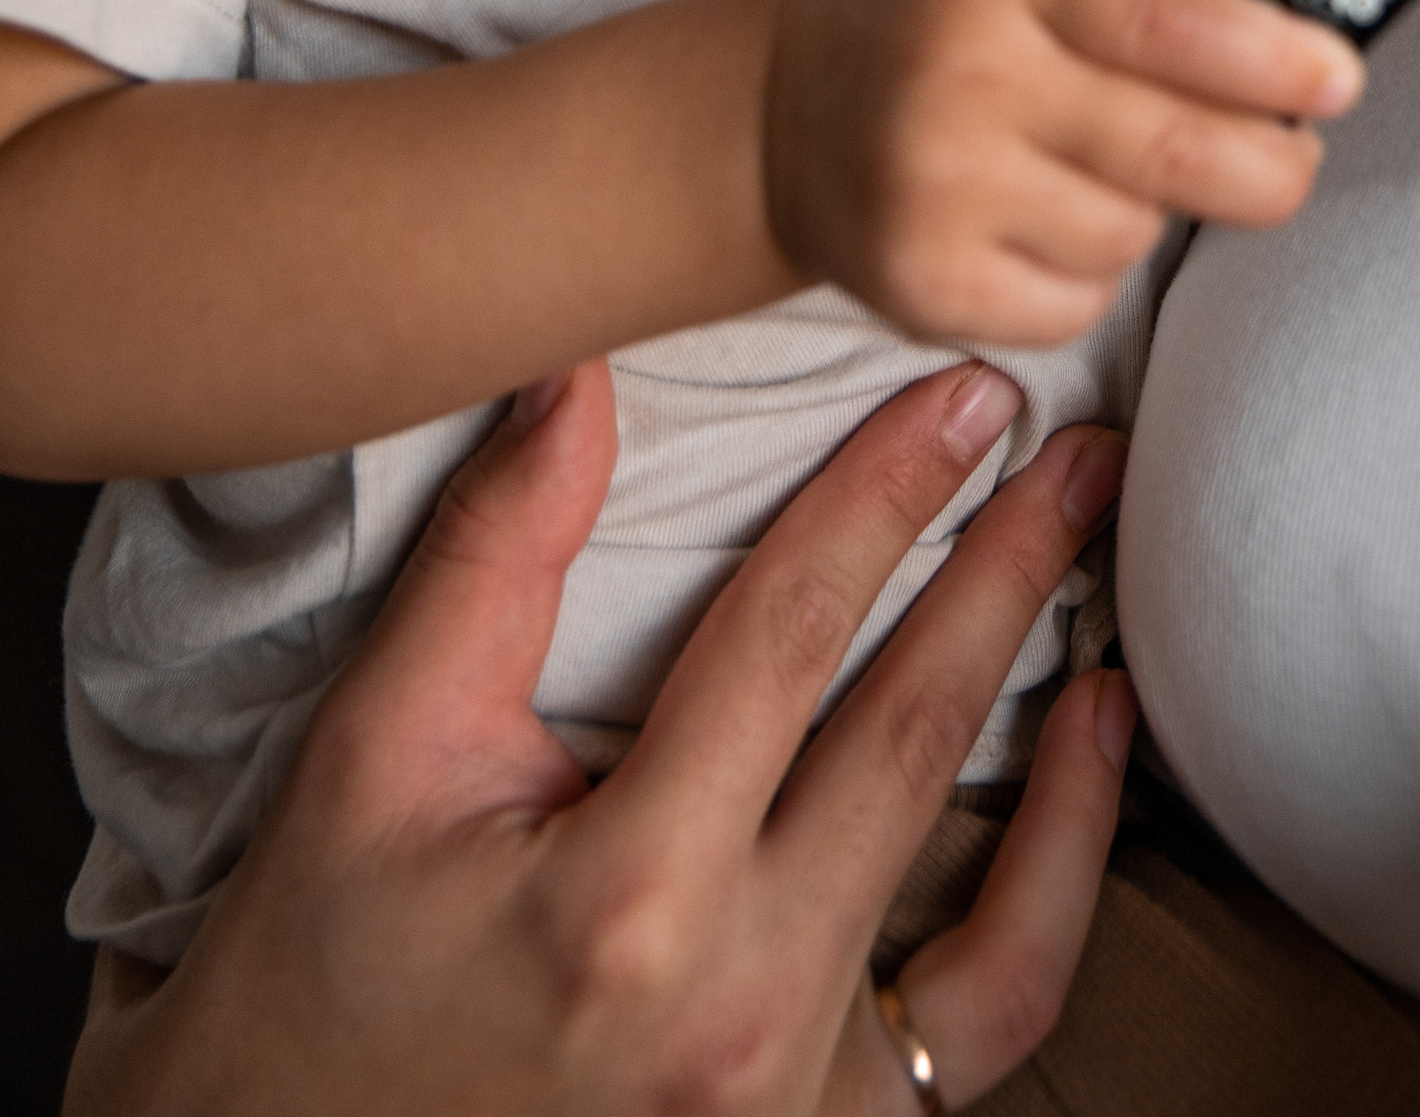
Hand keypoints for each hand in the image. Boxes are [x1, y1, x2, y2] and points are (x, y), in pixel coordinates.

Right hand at [66, 353, 1136, 1116]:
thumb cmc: (322, 968)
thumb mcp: (376, 753)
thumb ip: (492, 559)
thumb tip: (581, 376)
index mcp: (626, 902)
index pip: (791, 640)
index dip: (884, 494)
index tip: (964, 392)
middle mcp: (736, 1012)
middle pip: (909, 736)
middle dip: (1006, 565)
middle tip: (1076, 444)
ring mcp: (798, 1102)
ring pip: (995, 893)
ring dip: (1060, 720)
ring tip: (1096, 581)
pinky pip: (993, 1013)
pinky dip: (1064, 881)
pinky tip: (1091, 751)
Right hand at [764, 0, 1365, 345]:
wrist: (778, 114)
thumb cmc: (930, 6)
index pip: (1167, 20)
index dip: (1273, 55)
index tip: (1341, 75)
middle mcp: (966, 78)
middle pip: (1178, 151)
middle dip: (1272, 164)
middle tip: (1288, 150)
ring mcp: (940, 194)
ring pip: (1138, 235)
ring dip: (1158, 209)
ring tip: (1102, 162)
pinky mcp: (926, 288)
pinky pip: (1082, 307)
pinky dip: (1092, 272)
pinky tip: (1044, 218)